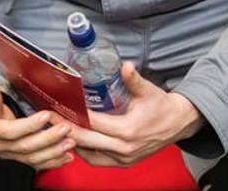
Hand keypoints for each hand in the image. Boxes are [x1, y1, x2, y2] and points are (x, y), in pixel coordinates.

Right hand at [0, 82, 73, 169]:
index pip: (10, 131)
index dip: (29, 125)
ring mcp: (8, 154)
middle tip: (65, 128)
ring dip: (53, 152)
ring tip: (70, 142)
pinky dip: (53, 161)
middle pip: (25, 147)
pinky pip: (36, 163)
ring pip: (33, 158)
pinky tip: (67, 157)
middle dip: (47, 138)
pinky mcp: (18, 158)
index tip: (46, 115)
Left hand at [55, 62, 202, 166]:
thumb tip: (125, 65)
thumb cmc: (162, 107)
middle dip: (64, 127)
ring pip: (89, 154)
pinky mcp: (124, 162)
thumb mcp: (148, 91)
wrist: (179, 124)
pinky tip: (74, 139)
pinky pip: (98, 161)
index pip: (93, 123)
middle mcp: (124, 148)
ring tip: (56, 127)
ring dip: (72, 141)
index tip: (57, 106)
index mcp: (127, 130)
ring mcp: (124, 158)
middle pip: (85, 140)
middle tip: (47, 116)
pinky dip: (84, 152)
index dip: (73, 114)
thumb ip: (133, 79)